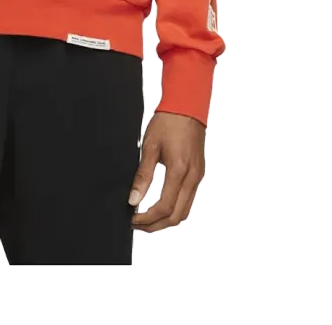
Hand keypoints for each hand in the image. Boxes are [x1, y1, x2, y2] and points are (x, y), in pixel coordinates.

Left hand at [129, 110, 205, 232]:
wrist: (187, 107)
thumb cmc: (168, 122)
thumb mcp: (150, 148)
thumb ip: (142, 176)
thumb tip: (133, 199)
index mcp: (180, 171)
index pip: (165, 207)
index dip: (147, 218)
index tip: (133, 219)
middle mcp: (193, 177)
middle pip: (177, 215)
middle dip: (156, 225)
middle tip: (137, 225)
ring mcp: (198, 176)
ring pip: (185, 210)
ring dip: (166, 220)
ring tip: (146, 219)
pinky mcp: (198, 173)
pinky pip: (188, 200)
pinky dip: (174, 209)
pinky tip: (160, 207)